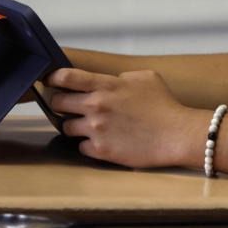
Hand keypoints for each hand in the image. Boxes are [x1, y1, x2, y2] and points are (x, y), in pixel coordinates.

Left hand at [45, 68, 204, 168]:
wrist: (176, 134)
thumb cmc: (164, 105)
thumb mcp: (146, 78)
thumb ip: (123, 76)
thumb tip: (112, 80)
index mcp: (106, 85)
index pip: (67, 77)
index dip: (53, 78)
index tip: (51, 81)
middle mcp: (96, 106)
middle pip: (58, 103)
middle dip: (62, 104)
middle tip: (71, 107)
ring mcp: (96, 129)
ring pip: (67, 127)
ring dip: (75, 126)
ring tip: (91, 127)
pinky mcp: (101, 150)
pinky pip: (81, 147)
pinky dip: (89, 144)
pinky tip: (103, 141)